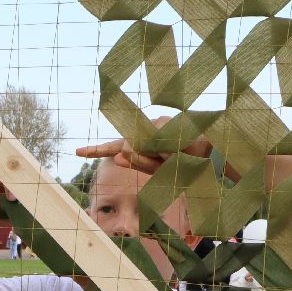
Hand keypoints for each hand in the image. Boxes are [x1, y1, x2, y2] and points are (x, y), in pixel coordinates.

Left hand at [77, 116, 207, 174]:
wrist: (214, 150)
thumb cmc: (186, 161)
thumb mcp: (161, 168)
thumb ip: (141, 163)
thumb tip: (118, 155)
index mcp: (142, 143)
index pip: (115, 146)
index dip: (97, 150)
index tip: (77, 152)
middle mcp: (145, 130)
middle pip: (128, 147)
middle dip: (140, 158)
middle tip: (162, 159)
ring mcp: (156, 123)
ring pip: (143, 146)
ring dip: (157, 156)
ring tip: (175, 154)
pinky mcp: (167, 122)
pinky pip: (159, 142)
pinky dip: (168, 150)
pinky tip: (177, 149)